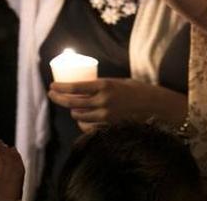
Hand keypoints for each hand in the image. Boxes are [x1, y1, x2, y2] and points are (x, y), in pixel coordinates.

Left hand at [47, 78, 185, 132]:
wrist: (154, 105)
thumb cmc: (137, 89)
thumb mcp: (118, 81)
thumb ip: (101, 86)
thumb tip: (83, 87)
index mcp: (105, 86)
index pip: (76, 88)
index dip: (61, 87)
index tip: (52, 85)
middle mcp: (103, 101)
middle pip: (72, 103)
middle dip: (58, 98)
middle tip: (53, 94)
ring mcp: (105, 116)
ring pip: (78, 115)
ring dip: (72, 110)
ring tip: (71, 104)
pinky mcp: (108, 126)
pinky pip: (87, 126)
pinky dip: (82, 121)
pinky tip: (82, 117)